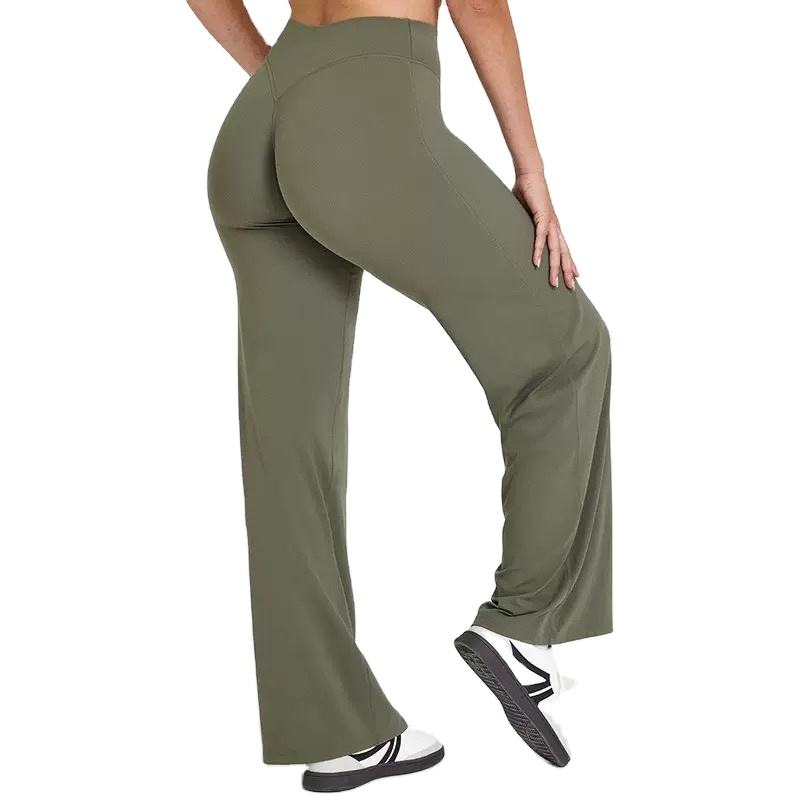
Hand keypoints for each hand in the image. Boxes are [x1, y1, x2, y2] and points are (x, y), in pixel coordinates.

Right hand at [513, 172, 578, 289]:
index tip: (573, 276)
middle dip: (566, 271)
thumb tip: (519, 231)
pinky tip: (537, 263)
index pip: (564, 249)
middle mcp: (554, 226)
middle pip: (563, 253)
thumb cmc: (528, 193)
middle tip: (570, 287)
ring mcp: (550, 222)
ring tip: (553, 282)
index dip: (569, 262)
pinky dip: (539, 250)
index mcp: (553, 227)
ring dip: (554, 267)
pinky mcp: (542, 216)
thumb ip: (527, 226)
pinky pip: (540, 237)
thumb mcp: (528, 215)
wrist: (530, 175)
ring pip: (555, 249)